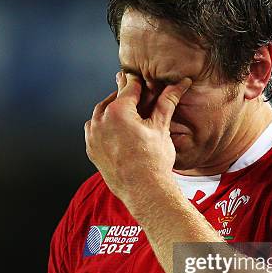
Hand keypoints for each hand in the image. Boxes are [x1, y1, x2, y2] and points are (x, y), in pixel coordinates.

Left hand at [84, 71, 191, 207]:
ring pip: (102, 113)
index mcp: (118, 110)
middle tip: (139, 98)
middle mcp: (101, 120)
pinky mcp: (91, 149)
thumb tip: (179, 84)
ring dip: (114, 110)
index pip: (130, 87)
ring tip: (130, 115)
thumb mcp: (161, 127)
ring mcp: (93, 136)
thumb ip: (166, 101)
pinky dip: (105, 126)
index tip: (146, 81)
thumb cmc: (154, 161)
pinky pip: (95, 130)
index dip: (140, 83)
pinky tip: (118, 131)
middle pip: (114, 99)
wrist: (144, 191)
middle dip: (126, 97)